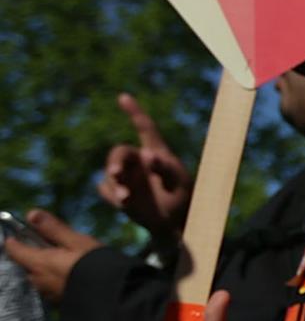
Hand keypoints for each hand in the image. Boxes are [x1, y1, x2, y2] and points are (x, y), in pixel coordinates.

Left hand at [1, 209, 99, 301]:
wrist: (111, 294)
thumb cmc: (94, 264)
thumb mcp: (76, 241)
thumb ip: (53, 228)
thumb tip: (31, 214)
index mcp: (38, 263)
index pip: (13, 250)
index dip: (16, 239)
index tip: (25, 233)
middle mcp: (37, 279)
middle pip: (25, 263)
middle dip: (33, 254)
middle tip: (54, 246)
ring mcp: (46, 292)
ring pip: (37, 275)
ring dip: (44, 267)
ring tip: (64, 261)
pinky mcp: (57, 300)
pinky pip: (48, 285)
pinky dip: (53, 278)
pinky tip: (70, 275)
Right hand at [99, 93, 192, 240]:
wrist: (174, 224)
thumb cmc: (182, 199)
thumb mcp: (179, 183)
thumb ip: (165, 168)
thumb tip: (147, 155)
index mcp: (157, 152)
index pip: (145, 128)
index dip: (134, 112)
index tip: (123, 97)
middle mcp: (138, 161)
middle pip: (119, 152)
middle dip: (115, 162)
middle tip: (117, 173)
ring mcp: (127, 177)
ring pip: (110, 172)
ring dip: (115, 183)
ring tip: (126, 199)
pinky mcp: (117, 192)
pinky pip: (105, 189)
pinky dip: (112, 195)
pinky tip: (124, 204)